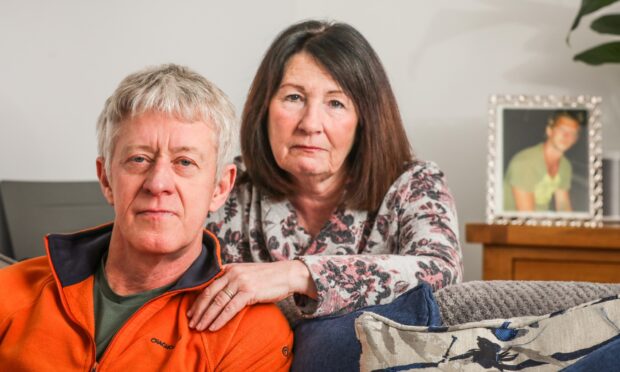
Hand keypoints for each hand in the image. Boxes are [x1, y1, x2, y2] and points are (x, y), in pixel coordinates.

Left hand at [187, 260, 316, 330]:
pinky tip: (213, 327)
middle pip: (209, 294)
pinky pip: (230, 308)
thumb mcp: (247, 273)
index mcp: (230, 268)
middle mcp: (233, 273)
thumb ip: (233, 279)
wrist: (287, 274)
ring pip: (217, 302)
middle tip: (191, 322)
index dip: (198, 299)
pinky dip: (220, 319)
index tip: (191, 311)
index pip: (208, 285)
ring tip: (199, 327)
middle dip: (198, 310)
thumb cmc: (268, 277)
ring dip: (206, 317)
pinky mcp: (249, 292)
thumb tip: (219, 292)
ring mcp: (240, 282)